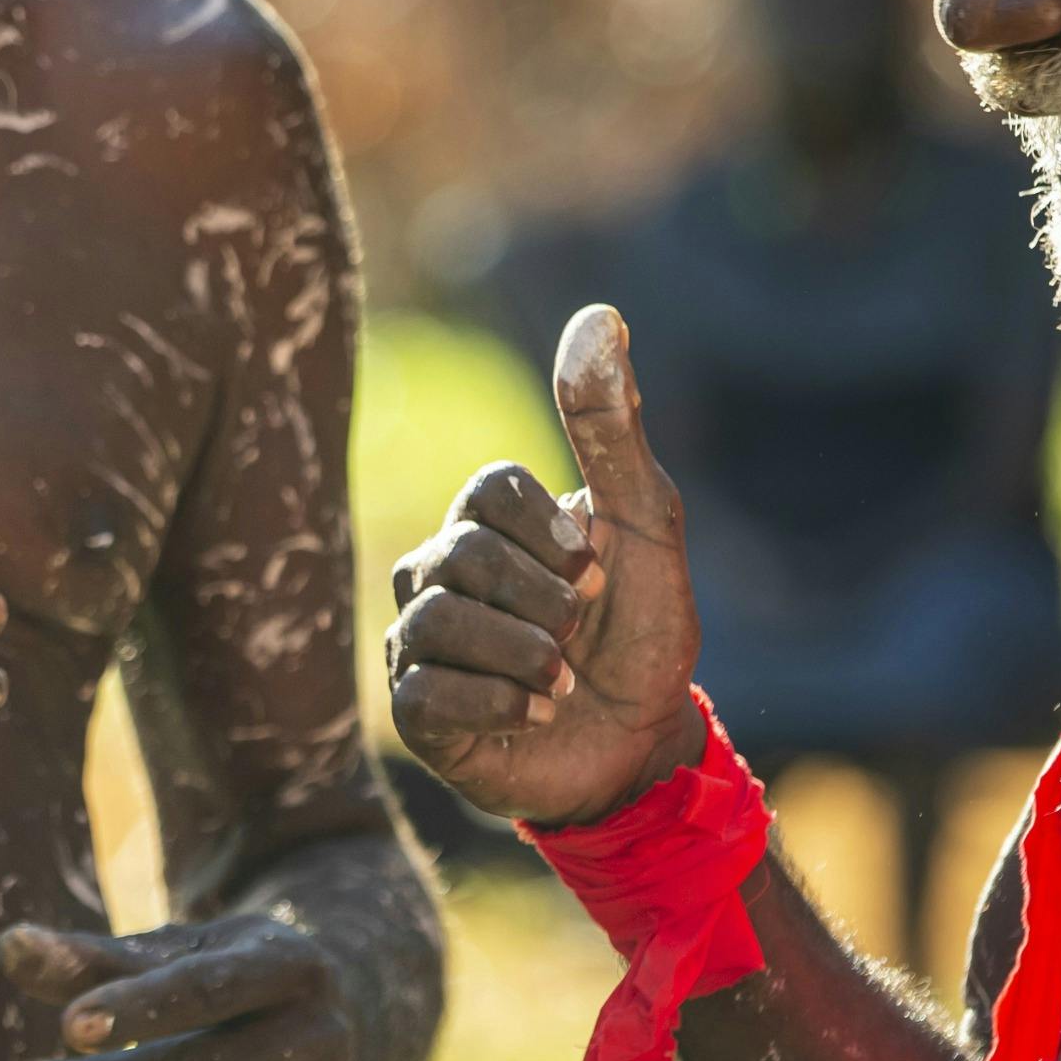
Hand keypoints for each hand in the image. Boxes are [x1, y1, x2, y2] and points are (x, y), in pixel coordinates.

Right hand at [382, 304, 705, 828]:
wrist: (641, 746)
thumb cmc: (641, 629)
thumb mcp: (645, 522)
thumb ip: (611, 425)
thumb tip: (599, 314)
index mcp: (484, 523)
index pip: (487, 490)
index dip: (551, 534)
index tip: (595, 570)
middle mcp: (435, 573)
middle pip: (461, 556)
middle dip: (544, 602)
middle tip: (580, 632)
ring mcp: (416, 642)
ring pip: (437, 622)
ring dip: (526, 658)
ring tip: (562, 683)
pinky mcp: (414, 713)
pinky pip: (426, 693)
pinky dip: (499, 705)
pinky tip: (535, 714)